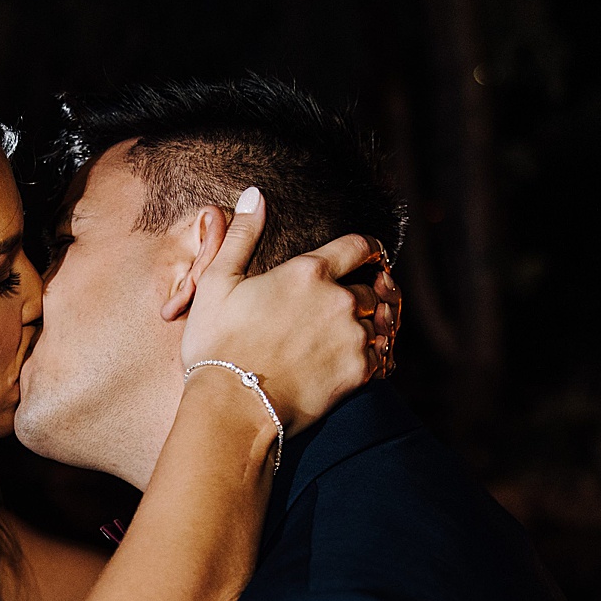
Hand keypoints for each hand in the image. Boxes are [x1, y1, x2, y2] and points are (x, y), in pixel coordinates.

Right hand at [180, 189, 387, 431]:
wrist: (233, 406)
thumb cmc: (219, 342)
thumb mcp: (218, 280)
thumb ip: (243, 234)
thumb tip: (255, 194)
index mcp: (309, 271)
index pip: (359, 246)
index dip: (369, 246)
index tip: (372, 252)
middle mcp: (340, 300)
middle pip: (373, 288)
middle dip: (368, 291)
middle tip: (358, 301)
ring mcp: (352, 337)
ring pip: (380, 323)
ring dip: (373, 325)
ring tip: (361, 333)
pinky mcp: (358, 373)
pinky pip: (382, 357)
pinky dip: (376, 356)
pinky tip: (360, 361)